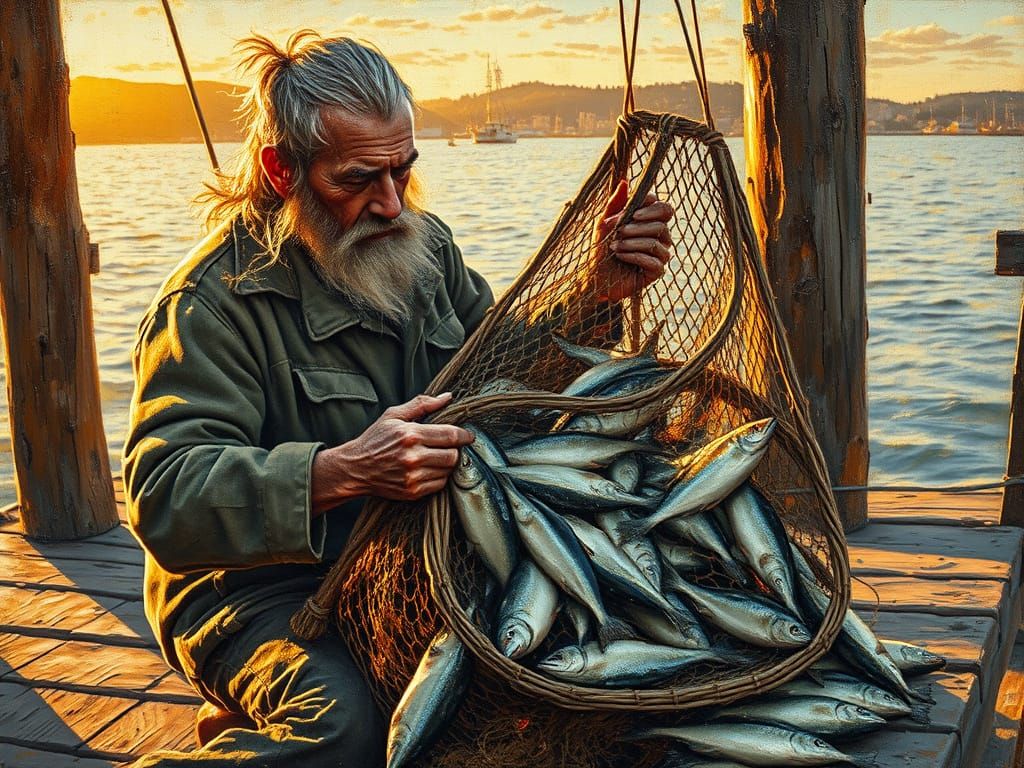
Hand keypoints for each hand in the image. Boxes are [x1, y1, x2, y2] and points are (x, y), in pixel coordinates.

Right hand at [310, 392, 473, 511]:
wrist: (355, 468)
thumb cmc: (374, 440)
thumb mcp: (393, 416)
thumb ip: (422, 404)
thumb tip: (447, 397)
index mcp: (410, 435)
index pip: (450, 435)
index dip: (464, 435)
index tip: (468, 436)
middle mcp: (413, 457)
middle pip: (453, 455)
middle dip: (455, 450)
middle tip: (449, 447)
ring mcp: (413, 477)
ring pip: (448, 471)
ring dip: (447, 464)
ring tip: (437, 457)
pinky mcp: (412, 492)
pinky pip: (439, 485)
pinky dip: (439, 477)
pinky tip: (429, 469)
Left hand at [591, 179, 674, 302]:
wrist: (594, 278)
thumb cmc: (600, 249)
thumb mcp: (604, 224)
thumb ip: (615, 204)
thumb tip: (624, 181)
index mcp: (650, 222)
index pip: (662, 208)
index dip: (650, 207)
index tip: (631, 213)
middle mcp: (659, 237)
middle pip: (662, 223)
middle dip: (639, 226)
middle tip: (620, 231)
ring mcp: (660, 254)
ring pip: (656, 241)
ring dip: (632, 242)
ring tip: (614, 246)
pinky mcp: (657, 271)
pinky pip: (654, 261)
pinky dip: (634, 256)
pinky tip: (621, 256)